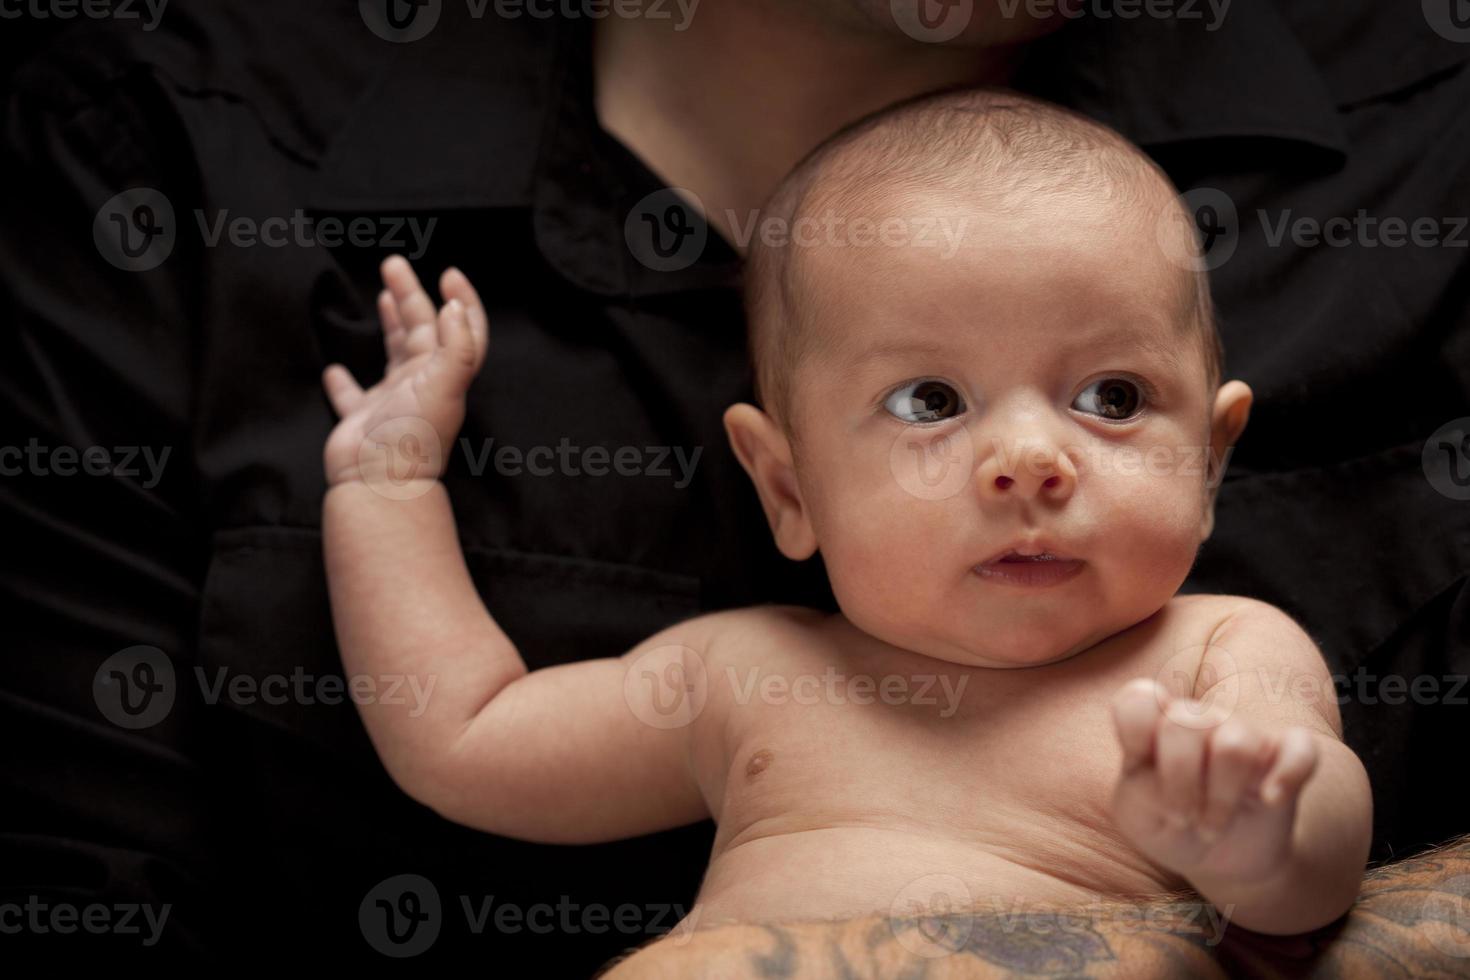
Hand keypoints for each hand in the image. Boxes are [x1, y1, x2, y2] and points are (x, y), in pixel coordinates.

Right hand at [321, 255, 487, 489]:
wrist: (378, 481)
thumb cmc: (414, 434)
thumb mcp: (445, 384)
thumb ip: (456, 345)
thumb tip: (453, 307)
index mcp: (444, 374)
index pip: (461, 330)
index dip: (462, 302)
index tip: (448, 274)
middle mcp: (422, 385)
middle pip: (421, 331)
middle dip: (412, 296)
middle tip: (394, 265)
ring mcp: (392, 402)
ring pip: (393, 355)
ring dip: (390, 325)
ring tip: (383, 296)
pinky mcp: (362, 419)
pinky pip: (353, 395)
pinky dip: (344, 381)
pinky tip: (335, 368)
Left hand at [1109, 677, 1318, 884]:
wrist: (1218, 854)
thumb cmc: (1169, 825)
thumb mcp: (1137, 818)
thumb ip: (1139, 789)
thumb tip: (1167, 776)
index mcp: (1154, 727)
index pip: (1140, 699)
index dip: (1134, 732)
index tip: (1136, 767)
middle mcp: (1199, 721)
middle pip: (1184, 723)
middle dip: (1179, 783)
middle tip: (1182, 817)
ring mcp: (1245, 735)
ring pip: (1235, 744)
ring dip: (1221, 798)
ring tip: (1212, 826)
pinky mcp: (1287, 757)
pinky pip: (1301, 749)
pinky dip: (1287, 776)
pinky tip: (1269, 800)